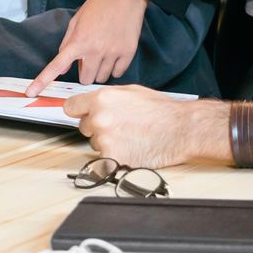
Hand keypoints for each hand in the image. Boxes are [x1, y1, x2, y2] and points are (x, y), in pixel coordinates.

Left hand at [30, 0, 149, 91]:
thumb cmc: (99, 5)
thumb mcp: (77, 21)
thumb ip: (67, 44)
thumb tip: (62, 69)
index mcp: (78, 41)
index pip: (57, 65)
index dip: (42, 81)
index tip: (31, 92)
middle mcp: (95, 50)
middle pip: (86, 79)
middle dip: (86, 72)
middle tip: (89, 59)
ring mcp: (113, 52)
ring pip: (102, 78)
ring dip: (100, 71)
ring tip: (103, 54)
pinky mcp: (128, 53)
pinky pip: (118, 73)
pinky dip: (114, 68)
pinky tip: (114, 55)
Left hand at [67, 87, 222, 168]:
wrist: (180, 129)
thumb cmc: (161, 111)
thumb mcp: (130, 92)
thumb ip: (106, 97)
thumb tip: (90, 103)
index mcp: (102, 99)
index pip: (71, 107)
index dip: (78, 111)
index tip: (81, 115)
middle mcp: (99, 119)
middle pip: (84, 127)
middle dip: (97, 127)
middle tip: (119, 127)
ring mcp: (105, 140)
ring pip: (95, 144)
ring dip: (107, 143)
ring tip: (130, 137)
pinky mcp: (112, 159)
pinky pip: (104, 160)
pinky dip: (115, 157)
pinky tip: (131, 149)